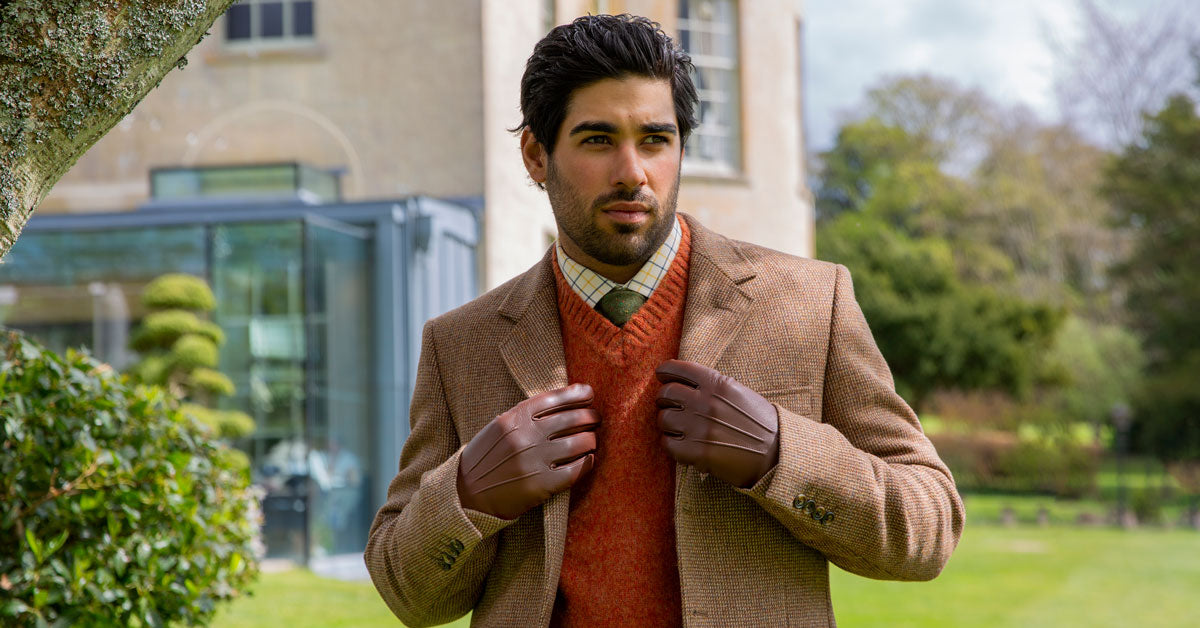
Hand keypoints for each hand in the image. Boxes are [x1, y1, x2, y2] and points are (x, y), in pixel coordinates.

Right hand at [457, 383, 599, 519]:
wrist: (466, 493)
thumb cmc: (488, 458)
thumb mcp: (500, 427)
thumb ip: (527, 414)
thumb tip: (567, 400)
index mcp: (515, 417)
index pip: (556, 397)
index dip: (579, 393)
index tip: (589, 394)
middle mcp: (526, 435)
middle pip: (573, 418)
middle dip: (590, 416)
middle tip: (594, 419)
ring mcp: (534, 460)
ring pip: (580, 442)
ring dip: (591, 439)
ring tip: (591, 440)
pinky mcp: (542, 485)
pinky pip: (576, 470)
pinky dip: (587, 463)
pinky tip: (588, 460)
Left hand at [655, 360, 778, 487]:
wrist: (777, 453)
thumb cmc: (759, 422)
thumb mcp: (739, 393)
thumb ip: (712, 386)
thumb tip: (682, 382)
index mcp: (717, 383)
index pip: (678, 369)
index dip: (665, 371)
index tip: (661, 375)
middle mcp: (706, 402)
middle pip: (666, 394)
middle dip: (664, 400)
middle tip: (669, 406)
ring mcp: (700, 428)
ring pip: (663, 419)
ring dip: (667, 423)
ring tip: (677, 428)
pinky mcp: (698, 452)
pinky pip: (667, 444)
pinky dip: (671, 444)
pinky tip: (681, 444)